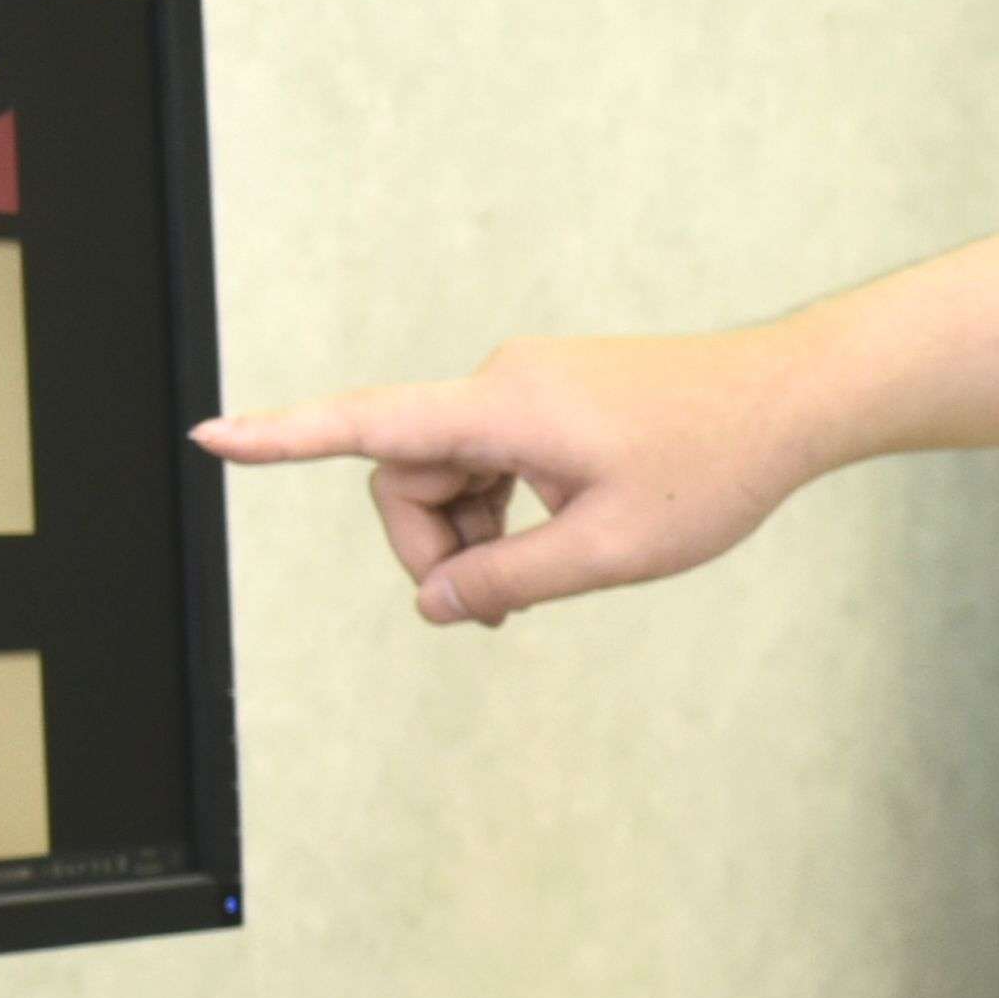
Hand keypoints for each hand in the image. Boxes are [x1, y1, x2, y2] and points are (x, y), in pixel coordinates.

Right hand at [193, 328, 838, 622]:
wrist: (789, 399)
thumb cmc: (712, 468)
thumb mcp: (609, 551)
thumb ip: (508, 580)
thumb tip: (434, 602)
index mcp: (503, 408)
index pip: (367, 426)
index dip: (281, 439)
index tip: (209, 436)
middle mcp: (501, 381)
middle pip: (407, 476)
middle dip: (432, 550)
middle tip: (493, 616)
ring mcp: (524, 385)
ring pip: (448, 473)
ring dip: (470, 536)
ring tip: (534, 587)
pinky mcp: (548, 395)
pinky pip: (488, 459)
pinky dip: (498, 510)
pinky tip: (552, 544)